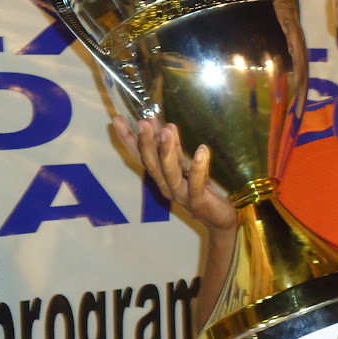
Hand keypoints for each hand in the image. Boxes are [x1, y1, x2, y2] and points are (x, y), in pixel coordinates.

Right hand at [112, 116, 236, 234]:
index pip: (141, 156)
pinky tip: (202, 149)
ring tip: (167, 131)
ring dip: (167, 152)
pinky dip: (199, 167)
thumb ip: (174, 148)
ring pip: (170, 173)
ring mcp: (181, 195)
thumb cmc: (200, 189)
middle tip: (143, 122)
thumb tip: (165, 125)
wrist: (219, 218)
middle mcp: (166, 186)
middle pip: (151, 164)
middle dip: (146, 142)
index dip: (129, 139)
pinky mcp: (198, 201)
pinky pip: (196, 183)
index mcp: (160, 177)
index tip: (118, 120)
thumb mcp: (185, 166)